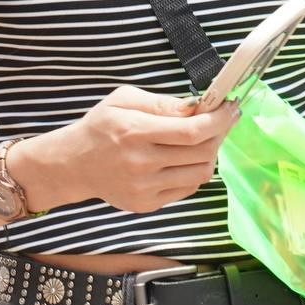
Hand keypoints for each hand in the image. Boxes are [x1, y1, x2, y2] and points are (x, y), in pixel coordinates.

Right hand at [15, 87, 240, 214]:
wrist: (73, 164)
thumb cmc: (100, 127)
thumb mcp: (124, 100)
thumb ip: (161, 103)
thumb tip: (196, 106)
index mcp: (135, 132)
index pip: (191, 131)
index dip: (218, 120)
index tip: (231, 108)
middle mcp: (141, 163)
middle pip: (201, 153)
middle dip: (218, 133)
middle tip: (220, 120)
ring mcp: (145, 188)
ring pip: (199, 173)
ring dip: (209, 154)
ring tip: (203, 139)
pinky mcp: (147, 204)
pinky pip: (187, 188)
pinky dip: (194, 171)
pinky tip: (185, 158)